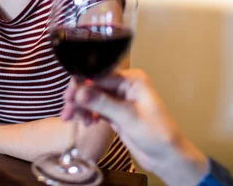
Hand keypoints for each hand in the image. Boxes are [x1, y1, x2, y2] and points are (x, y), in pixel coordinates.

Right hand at [61, 69, 208, 185]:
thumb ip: (103, 103)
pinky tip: (86, 123)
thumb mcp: (128, 117)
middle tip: (66, 111)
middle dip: (78, 97)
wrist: (166, 156)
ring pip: (92, 97)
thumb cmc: (157, 134)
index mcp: (132, 79)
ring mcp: (119, 99)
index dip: (81, 84)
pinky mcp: (115, 112)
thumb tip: (80, 91)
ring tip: (73, 119)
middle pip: (93, 85)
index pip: (100, 75)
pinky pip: (95, 108)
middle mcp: (125, 86)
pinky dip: (88, 114)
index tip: (68, 96)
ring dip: (81, 107)